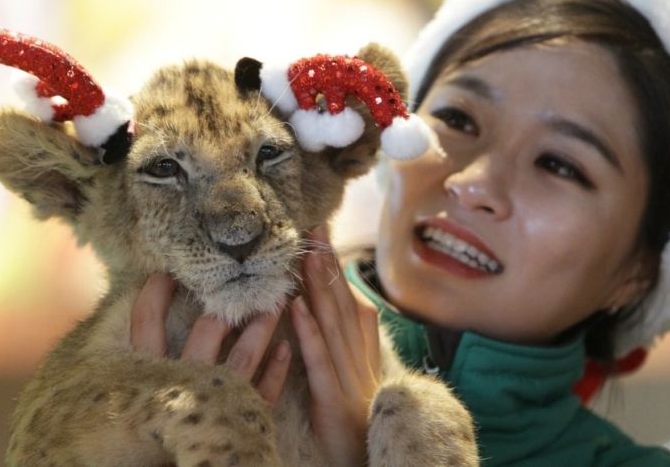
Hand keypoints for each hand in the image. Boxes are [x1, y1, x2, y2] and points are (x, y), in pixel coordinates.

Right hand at [130, 272, 291, 406]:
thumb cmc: (144, 431)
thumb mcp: (129, 387)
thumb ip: (139, 349)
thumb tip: (141, 302)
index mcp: (151, 374)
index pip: (147, 321)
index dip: (156, 292)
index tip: (168, 270)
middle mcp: (185, 384)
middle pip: (208, 329)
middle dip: (226, 299)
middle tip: (244, 275)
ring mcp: (217, 401)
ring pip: (244, 355)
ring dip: (261, 325)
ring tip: (275, 301)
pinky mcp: (242, 421)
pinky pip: (264, 392)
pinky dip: (276, 369)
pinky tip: (285, 348)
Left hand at [291, 227, 380, 466]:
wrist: (373, 461)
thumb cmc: (360, 419)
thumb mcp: (358, 374)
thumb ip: (354, 339)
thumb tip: (346, 299)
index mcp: (362, 350)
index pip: (348, 300)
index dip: (336, 267)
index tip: (322, 234)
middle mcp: (357, 357)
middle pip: (341, 303)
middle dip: (328, 264)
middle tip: (314, 227)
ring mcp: (347, 376)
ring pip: (332, 323)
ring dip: (320, 286)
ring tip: (306, 252)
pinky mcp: (333, 398)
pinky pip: (319, 360)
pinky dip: (309, 330)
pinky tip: (296, 305)